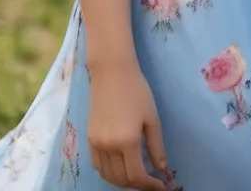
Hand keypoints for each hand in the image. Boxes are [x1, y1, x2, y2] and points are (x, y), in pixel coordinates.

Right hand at [88, 58, 168, 189]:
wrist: (111, 72)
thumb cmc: (136, 90)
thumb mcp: (152, 117)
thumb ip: (156, 146)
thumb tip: (161, 169)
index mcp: (127, 141)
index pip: (137, 176)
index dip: (150, 186)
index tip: (161, 186)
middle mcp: (109, 147)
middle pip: (121, 179)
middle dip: (138, 185)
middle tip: (151, 182)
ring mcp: (96, 143)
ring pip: (108, 176)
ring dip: (123, 181)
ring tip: (136, 176)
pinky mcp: (89, 138)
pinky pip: (97, 165)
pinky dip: (109, 173)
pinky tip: (119, 167)